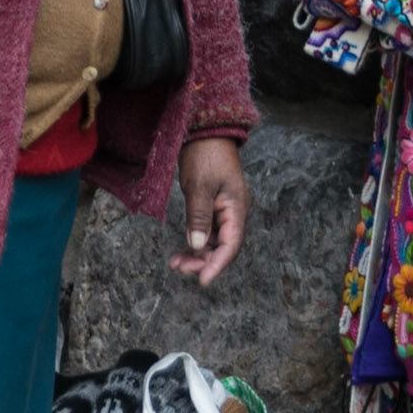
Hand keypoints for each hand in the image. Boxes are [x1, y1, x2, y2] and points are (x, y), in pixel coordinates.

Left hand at [169, 138, 248, 287]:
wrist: (204, 132)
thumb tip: (198, 246)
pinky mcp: (212, 207)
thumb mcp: (199, 187)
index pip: (231, 245)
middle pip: (222, 247)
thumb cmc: (205, 155)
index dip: (217, 265)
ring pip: (213, 241)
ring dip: (196, 254)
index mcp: (236, 208)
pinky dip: (194, 242)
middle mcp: (233, 213)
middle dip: (203, 261)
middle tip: (180, 269)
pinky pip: (206, 231)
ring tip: (175, 264)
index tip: (202, 281)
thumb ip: (199, 217)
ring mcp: (223, 210)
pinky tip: (181, 251)